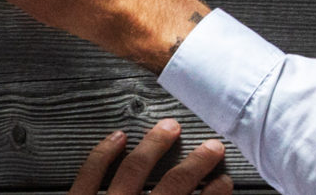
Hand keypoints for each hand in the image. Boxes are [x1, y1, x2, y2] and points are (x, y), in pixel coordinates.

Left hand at [69, 120, 231, 194]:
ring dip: (155, 146)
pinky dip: (105, 153)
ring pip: (133, 170)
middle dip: (195, 165)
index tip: (225, 181)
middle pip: (171, 186)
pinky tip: (118, 137)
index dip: (213, 193)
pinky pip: (90, 174)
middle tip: (212, 147)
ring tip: (170, 128)